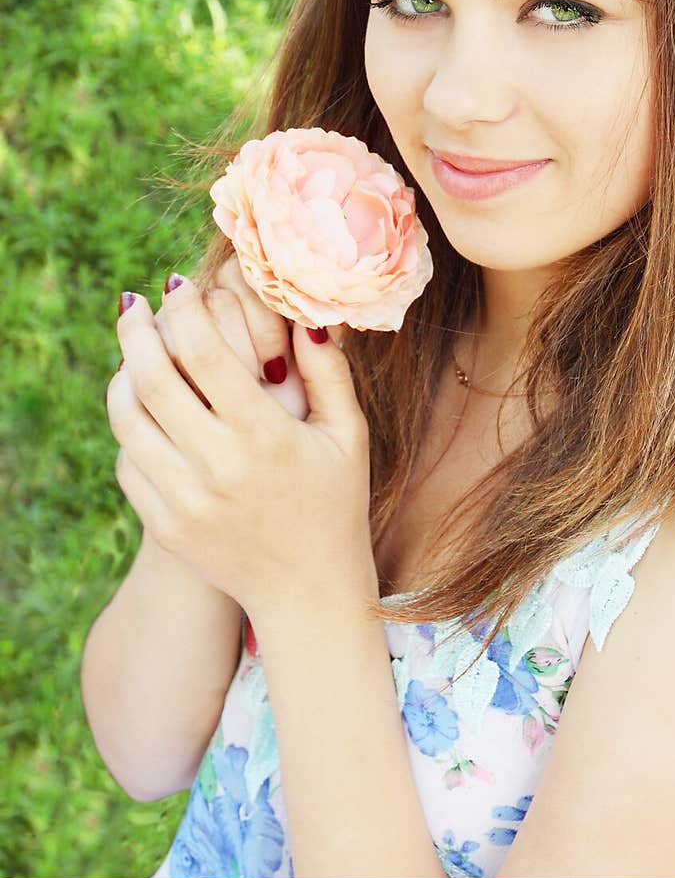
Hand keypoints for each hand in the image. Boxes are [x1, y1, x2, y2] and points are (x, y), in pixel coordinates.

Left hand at [107, 275, 373, 617]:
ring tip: (132, 353)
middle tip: (133, 303)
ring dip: (121, 376)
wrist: (308, 592)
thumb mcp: (348, 436)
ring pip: (128, 420)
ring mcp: (185, 500)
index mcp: (265, 436)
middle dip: (135, 331)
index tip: (177, 284)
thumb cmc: (336, 503)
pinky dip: (130, 428)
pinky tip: (144, 409)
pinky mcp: (166, 526)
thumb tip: (307, 316)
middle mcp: (218, 467)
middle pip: (151, 379)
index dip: (183, 310)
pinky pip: (129, 462)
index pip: (205, 354)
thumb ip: (329, 372)